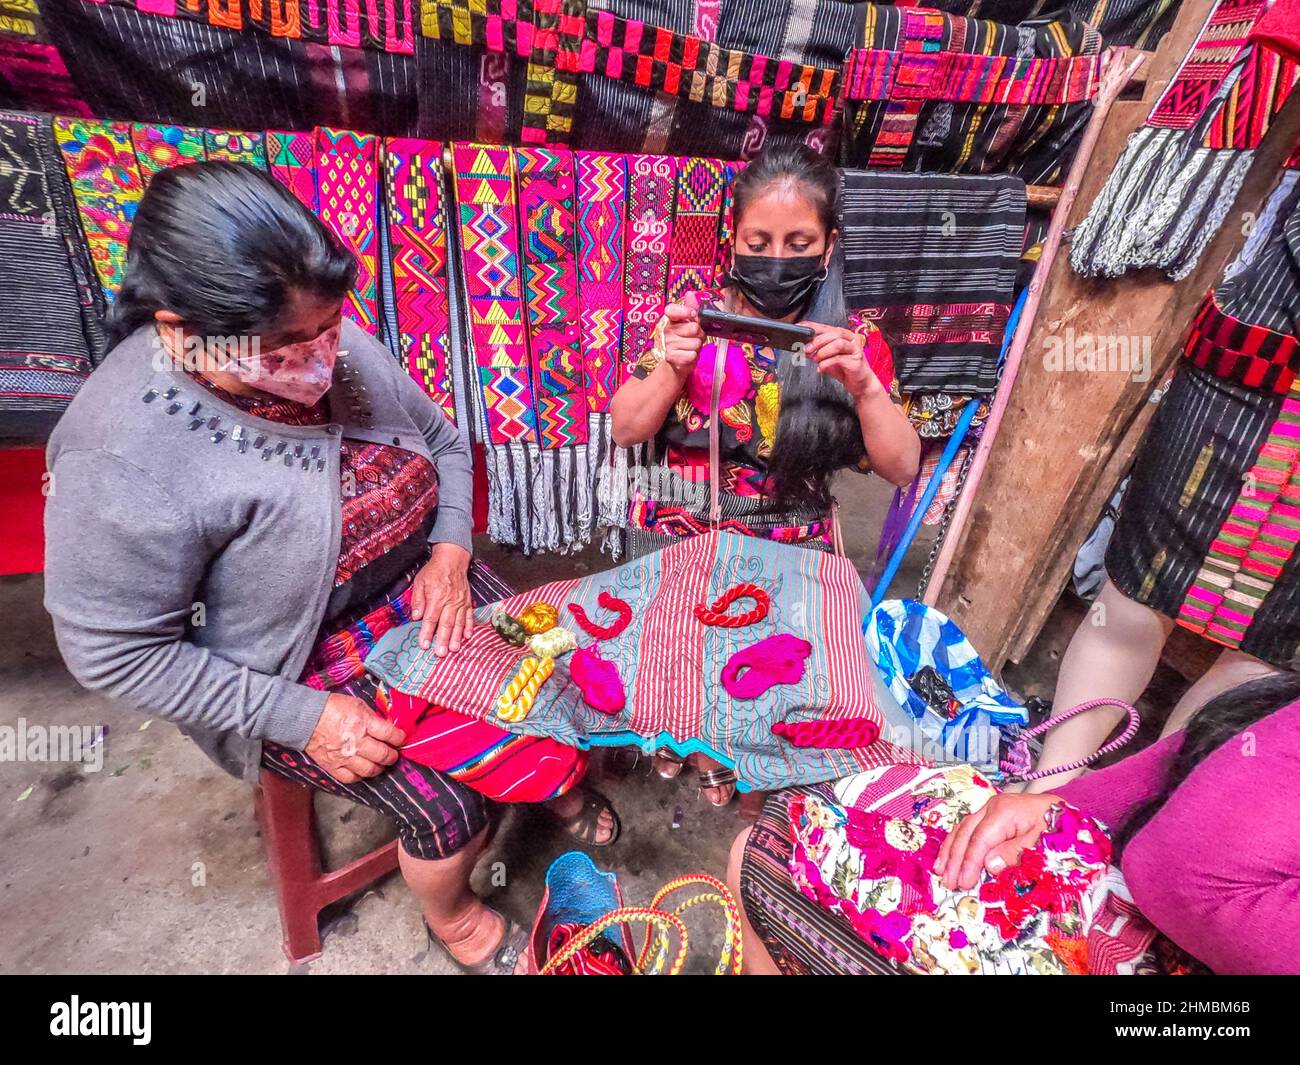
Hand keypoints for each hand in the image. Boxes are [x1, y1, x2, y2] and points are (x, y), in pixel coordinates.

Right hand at [306, 693, 405, 782]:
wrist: (306, 718)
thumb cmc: (331, 708)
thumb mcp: (357, 704)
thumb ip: (373, 717)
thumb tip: (387, 726)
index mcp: (363, 723)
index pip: (390, 735)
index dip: (399, 738)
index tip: (400, 738)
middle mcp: (356, 742)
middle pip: (383, 755)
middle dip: (392, 755)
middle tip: (393, 753)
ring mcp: (344, 757)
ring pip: (370, 770)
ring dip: (379, 767)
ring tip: (380, 763)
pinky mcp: (333, 766)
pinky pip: (352, 778)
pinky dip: (360, 776)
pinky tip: (363, 770)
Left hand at [411, 543, 473, 655]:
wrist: (452, 559)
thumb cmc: (434, 571)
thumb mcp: (420, 582)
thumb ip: (418, 600)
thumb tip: (416, 617)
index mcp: (436, 597)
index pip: (431, 619)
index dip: (427, 633)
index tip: (424, 645)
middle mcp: (450, 601)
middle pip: (446, 624)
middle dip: (443, 640)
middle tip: (441, 653)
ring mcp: (460, 602)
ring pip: (459, 623)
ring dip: (456, 637)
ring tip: (454, 649)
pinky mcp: (467, 601)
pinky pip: (469, 616)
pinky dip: (469, 627)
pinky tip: (468, 636)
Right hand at [660, 291, 704, 376]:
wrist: (677, 362)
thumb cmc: (685, 340)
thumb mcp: (689, 323)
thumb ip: (691, 308)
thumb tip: (690, 294)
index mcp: (670, 319)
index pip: (672, 310)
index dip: (685, 311)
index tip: (693, 315)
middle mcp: (667, 330)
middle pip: (693, 328)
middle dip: (699, 334)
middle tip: (695, 336)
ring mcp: (668, 344)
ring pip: (695, 343)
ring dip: (697, 346)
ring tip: (691, 347)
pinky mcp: (670, 357)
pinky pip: (692, 355)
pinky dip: (693, 356)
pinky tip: (688, 355)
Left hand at [799, 321, 878, 400]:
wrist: (860, 383)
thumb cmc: (844, 368)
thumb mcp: (827, 358)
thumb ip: (817, 351)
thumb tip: (803, 348)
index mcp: (842, 334)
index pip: (825, 327)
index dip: (811, 327)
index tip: (799, 329)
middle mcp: (850, 338)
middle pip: (833, 333)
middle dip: (816, 341)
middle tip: (806, 350)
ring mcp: (855, 348)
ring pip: (837, 343)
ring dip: (823, 352)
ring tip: (816, 359)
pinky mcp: (856, 360)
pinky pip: (839, 358)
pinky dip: (826, 363)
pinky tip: (821, 368)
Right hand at [934, 792, 1061, 890]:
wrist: (1065, 809)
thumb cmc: (1057, 825)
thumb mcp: (1042, 842)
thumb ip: (1015, 853)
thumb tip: (989, 865)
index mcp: (1004, 811)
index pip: (980, 839)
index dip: (970, 863)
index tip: (964, 883)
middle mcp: (992, 807)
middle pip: (966, 833)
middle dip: (955, 859)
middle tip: (948, 882)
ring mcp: (989, 809)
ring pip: (962, 829)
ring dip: (950, 851)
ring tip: (940, 871)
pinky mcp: (990, 814)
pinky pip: (967, 828)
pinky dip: (957, 844)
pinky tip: (949, 856)